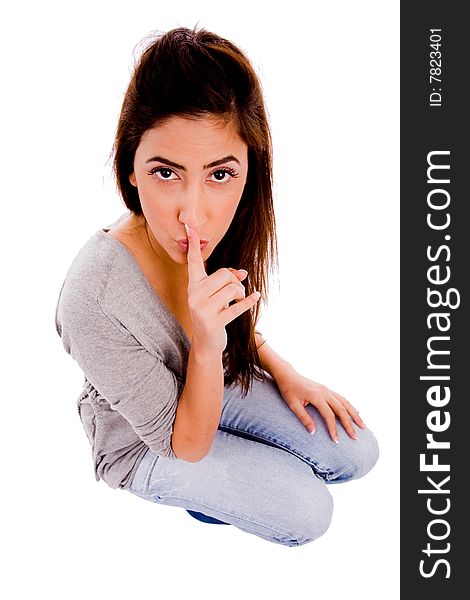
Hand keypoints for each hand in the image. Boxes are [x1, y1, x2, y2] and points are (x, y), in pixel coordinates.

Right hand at [185, 223, 260, 353]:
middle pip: (223, 275)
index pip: (193, 262)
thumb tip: (242, 273)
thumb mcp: (214, 296)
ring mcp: (202, 309)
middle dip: (235, 282)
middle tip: (236, 293)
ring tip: (237, 301)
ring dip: (241, 294)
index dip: (194, 245)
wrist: (205, 344)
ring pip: (232, 288)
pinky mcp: (213, 322)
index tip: (190, 227)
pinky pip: (237, 307)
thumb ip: (225, 281)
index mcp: (193, 286)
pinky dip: (249, 302)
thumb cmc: (212, 315)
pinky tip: (256, 298)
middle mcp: (194, 295)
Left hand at [275, 368, 365, 442]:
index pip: (329, 415)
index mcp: (316, 396)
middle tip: (355, 437)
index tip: (336, 441)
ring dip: (354, 414)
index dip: (333, 429)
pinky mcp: (327, 389)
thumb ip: (304, 418)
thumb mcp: (293, 405)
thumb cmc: (288, 389)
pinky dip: (350, 406)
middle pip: (341, 409)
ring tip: (363, 426)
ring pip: (345, 402)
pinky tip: (356, 412)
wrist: (288, 375)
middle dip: (349, 424)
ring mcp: (327, 389)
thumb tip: (313, 432)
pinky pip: (342, 398)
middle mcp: (325, 392)